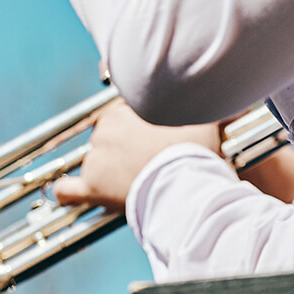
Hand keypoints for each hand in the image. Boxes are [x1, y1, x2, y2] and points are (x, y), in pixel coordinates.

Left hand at [52, 99, 220, 211]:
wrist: (186, 185)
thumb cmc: (197, 151)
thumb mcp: (205, 117)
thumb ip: (207, 104)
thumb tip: (231, 100)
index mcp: (127, 108)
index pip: (123, 113)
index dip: (138, 128)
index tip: (149, 138)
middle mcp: (105, 128)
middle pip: (108, 136)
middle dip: (124, 148)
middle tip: (147, 161)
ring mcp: (96, 157)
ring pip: (95, 161)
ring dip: (109, 170)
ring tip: (132, 182)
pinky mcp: (92, 186)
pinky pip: (67, 190)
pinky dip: (66, 193)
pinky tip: (62, 194)